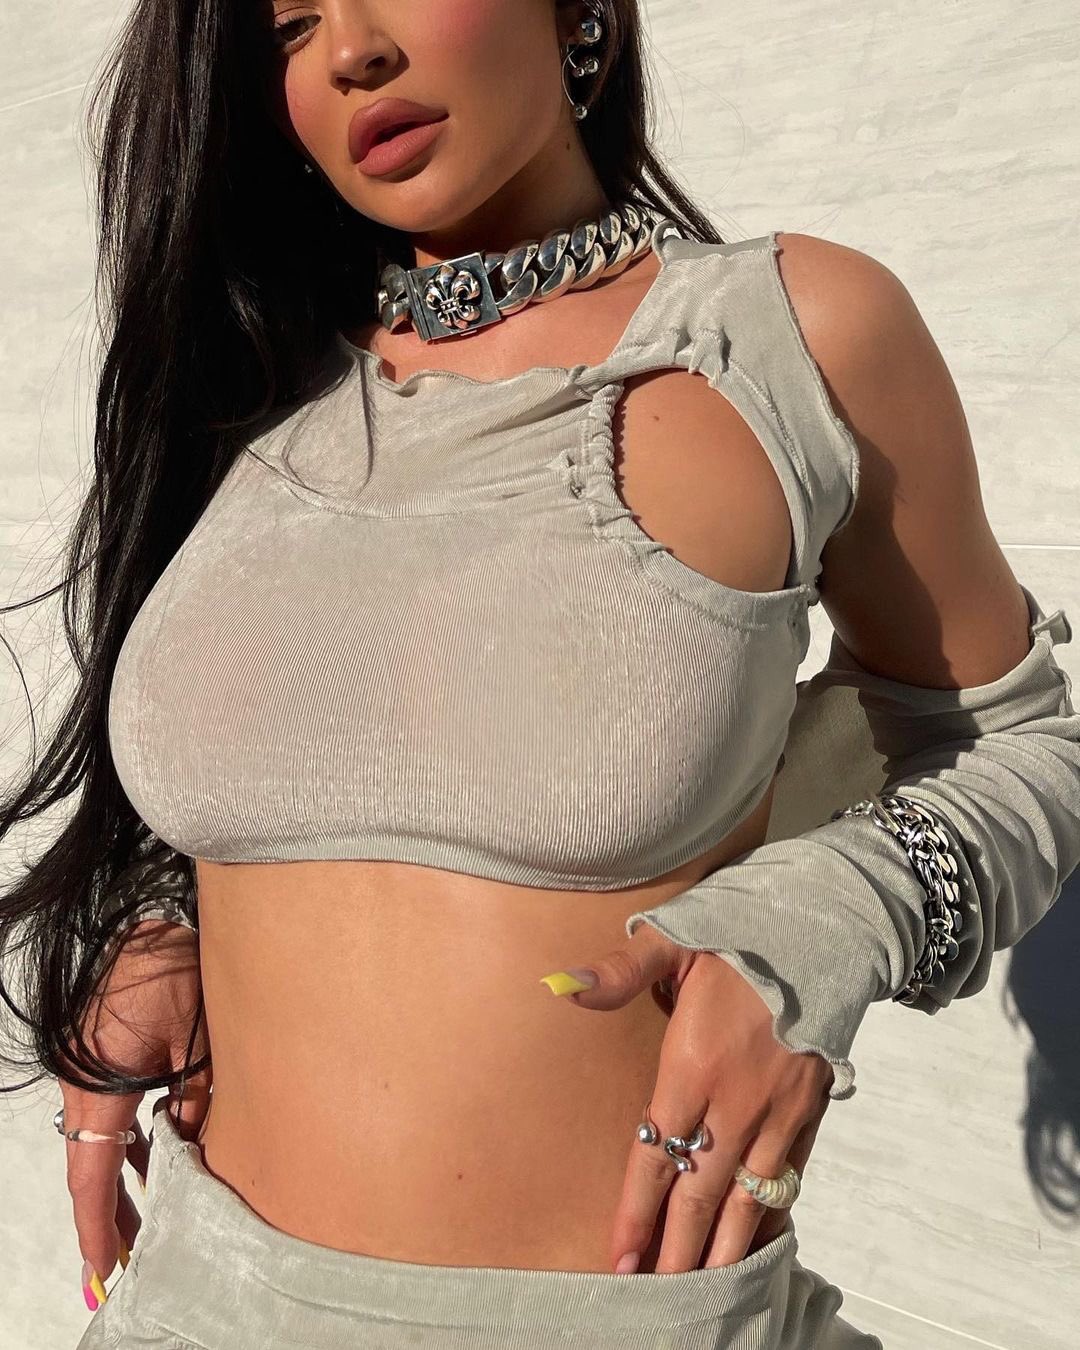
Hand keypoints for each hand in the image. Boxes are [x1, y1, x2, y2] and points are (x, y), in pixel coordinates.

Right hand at [60, 920, 210, 1308]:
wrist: (152, 919)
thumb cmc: (173, 970)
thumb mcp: (192, 1041)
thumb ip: (190, 1098)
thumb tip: (188, 1144)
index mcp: (96, 1086)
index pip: (90, 1174)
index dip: (97, 1224)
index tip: (102, 1269)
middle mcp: (84, 1084)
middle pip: (90, 1165)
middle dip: (108, 1213)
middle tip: (123, 1260)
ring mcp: (91, 1069)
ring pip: (101, 1139)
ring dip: (119, 1176)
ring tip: (141, 1220)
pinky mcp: (105, 1053)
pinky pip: (112, 1109)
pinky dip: (127, 1137)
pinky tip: (151, 1154)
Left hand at [540, 924, 833, 1273]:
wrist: (828, 927)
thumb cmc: (741, 931)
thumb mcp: (673, 940)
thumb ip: (618, 973)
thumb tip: (562, 988)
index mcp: (691, 1065)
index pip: (654, 1155)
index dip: (636, 1211)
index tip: (621, 1257)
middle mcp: (735, 1100)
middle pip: (699, 1191)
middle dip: (677, 1248)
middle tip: (659, 1294)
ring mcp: (778, 1109)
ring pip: (747, 1195)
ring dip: (723, 1245)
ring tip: (704, 1288)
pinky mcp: (811, 1107)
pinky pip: (789, 1174)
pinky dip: (771, 1211)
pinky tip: (758, 1238)